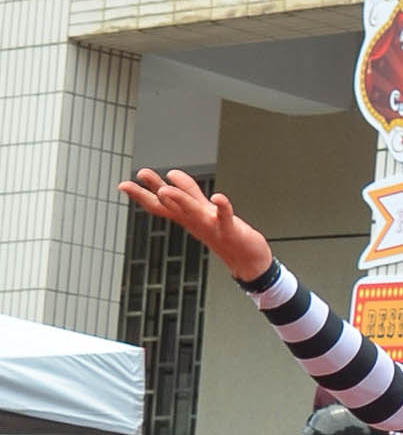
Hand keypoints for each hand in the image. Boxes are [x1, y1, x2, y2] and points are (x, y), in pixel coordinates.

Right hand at [118, 169, 274, 281]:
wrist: (248, 261)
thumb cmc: (224, 234)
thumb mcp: (201, 211)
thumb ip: (187, 192)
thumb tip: (171, 174)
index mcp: (186, 217)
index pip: (160, 205)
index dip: (142, 195)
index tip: (122, 185)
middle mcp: (195, 221)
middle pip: (172, 204)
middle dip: (156, 190)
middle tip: (142, 173)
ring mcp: (211, 225)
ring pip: (192, 210)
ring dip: (180, 199)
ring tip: (166, 188)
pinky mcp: (230, 229)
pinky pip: (225, 216)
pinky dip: (222, 206)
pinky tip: (218, 197)